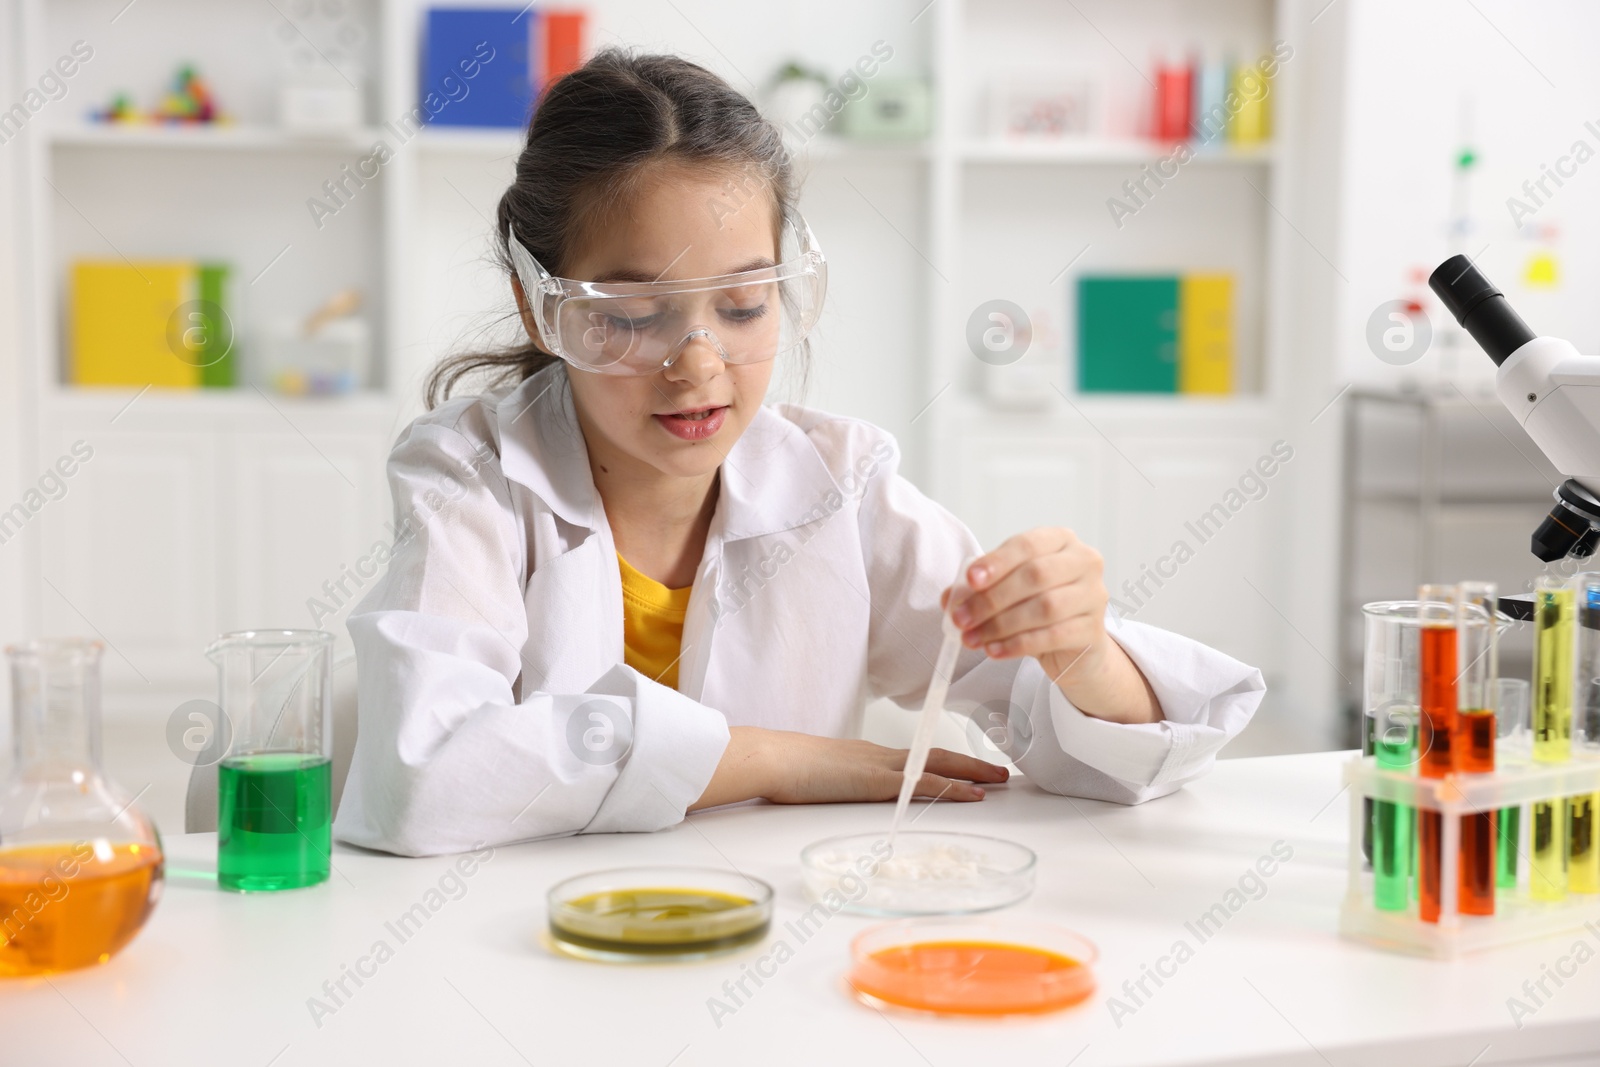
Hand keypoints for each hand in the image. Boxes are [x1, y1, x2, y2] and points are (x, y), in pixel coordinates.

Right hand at [690, 726, 1008, 809]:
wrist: (771, 758)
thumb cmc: (784, 768)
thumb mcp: (817, 775)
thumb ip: (834, 781)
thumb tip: (837, 791)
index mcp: (867, 755)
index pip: (915, 757)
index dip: (945, 762)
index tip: (967, 769)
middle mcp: (880, 756)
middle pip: (936, 756)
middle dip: (971, 764)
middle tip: (1002, 771)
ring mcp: (880, 767)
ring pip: (938, 766)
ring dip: (972, 773)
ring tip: (1000, 780)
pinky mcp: (876, 782)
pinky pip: (923, 785)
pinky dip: (952, 789)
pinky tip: (974, 795)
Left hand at [943, 528, 1161, 724]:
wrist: (1074, 643)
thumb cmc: (1038, 605)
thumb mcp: (1008, 590)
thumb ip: (980, 588)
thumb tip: (951, 597)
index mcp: (1061, 540)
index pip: (1027, 544)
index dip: (997, 561)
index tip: (970, 579)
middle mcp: (1084, 562)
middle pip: (1036, 576)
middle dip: (992, 598)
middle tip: (961, 618)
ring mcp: (1093, 596)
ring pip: (1044, 608)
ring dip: (1001, 625)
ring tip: (972, 638)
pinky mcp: (1093, 631)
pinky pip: (1051, 636)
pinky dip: (1017, 644)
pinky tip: (994, 650)